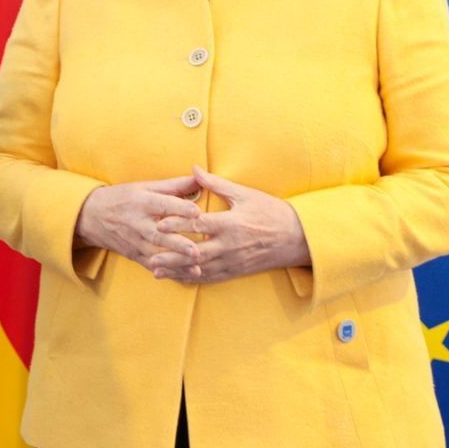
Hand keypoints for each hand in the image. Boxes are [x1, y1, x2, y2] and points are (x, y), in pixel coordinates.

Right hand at [75, 176, 203, 273]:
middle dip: (177, 244)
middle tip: (196, 250)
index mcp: (140, 202)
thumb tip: (199, 177)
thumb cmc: (123, 198)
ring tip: (196, 267)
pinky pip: (151, 265)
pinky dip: (168, 271)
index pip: (162, 204)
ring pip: (156, 254)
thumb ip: (173, 185)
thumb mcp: (144, 187)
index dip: (179, 207)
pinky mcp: (134, 255)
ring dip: (177, 262)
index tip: (197, 212)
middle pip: (158, 235)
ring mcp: (134, 242)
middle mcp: (137, 223)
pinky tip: (184, 276)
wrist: (91, 215)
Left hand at [148, 165, 310, 283]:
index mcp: (230, 224)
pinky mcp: (236, 271)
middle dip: (171, 255)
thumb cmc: (272, 211)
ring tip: (156, 270)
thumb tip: (194, 169)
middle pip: (194, 252)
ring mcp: (233, 261)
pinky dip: (193, 278)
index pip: (198, 225)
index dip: (177, 224)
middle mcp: (229, 245)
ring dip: (177, 270)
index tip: (158, 223)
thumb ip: (216, 184)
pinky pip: (211, 277)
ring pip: (200, 268)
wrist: (299, 238)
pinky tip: (177, 278)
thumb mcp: (245, 194)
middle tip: (149, 255)